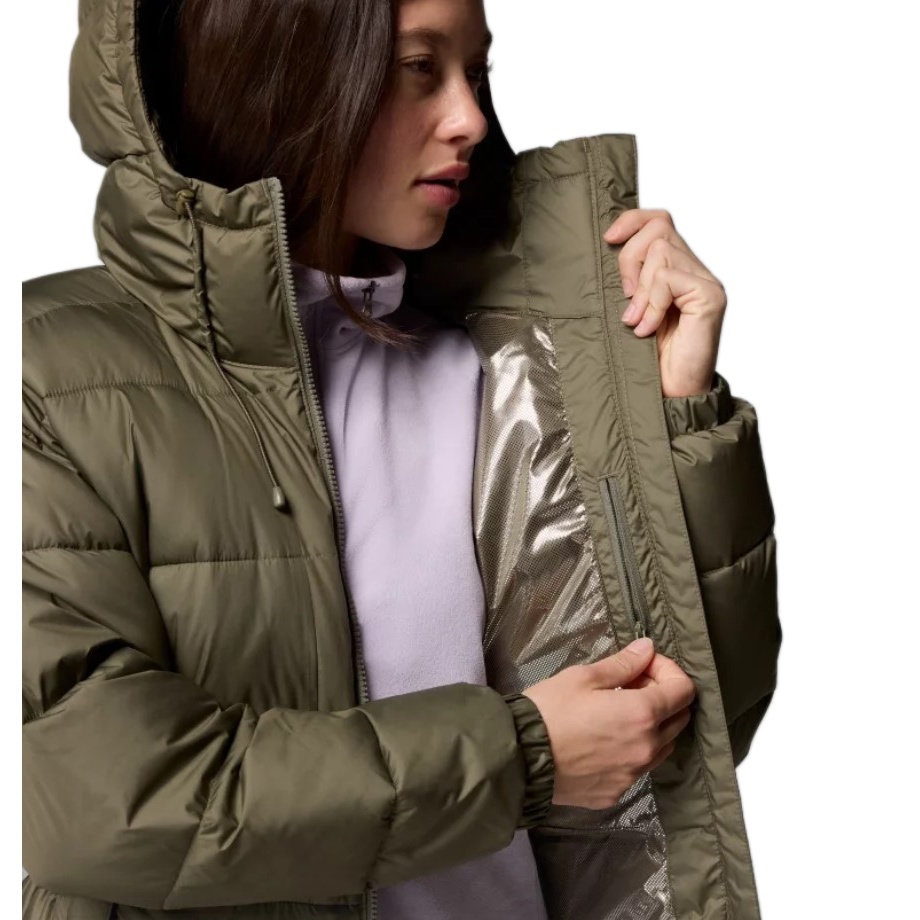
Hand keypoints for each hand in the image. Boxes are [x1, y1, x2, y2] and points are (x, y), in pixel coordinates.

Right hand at [522, 637, 695, 809]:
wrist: (519, 759)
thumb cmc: (549, 710)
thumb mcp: (584, 677)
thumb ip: (623, 664)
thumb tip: (648, 649)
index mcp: (642, 715)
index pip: (684, 690)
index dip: (669, 670)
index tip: (644, 663)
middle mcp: (647, 749)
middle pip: (679, 718)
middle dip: (663, 695)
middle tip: (632, 682)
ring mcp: (633, 774)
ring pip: (662, 745)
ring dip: (652, 724)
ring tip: (617, 711)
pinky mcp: (617, 792)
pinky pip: (638, 767)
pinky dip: (632, 749)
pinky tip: (603, 738)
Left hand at [603, 209, 726, 398]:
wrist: (670, 395)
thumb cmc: (647, 358)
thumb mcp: (629, 309)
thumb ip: (628, 280)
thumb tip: (608, 244)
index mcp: (677, 270)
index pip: (659, 220)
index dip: (632, 221)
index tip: (608, 238)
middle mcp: (696, 271)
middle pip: (658, 228)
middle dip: (629, 260)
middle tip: (626, 300)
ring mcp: (706, 283)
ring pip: (661, 251)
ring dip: (640, 289)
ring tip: (637, 321)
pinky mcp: (710, 296)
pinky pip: (668, 278)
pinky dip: (651, 303)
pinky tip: (648, 329)